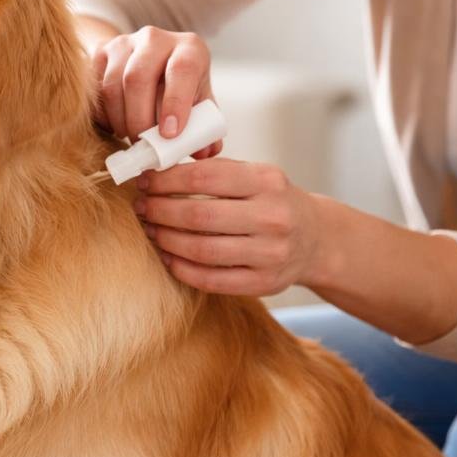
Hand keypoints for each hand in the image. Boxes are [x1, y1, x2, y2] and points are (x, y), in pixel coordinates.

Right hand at [87, 24, 222, 157]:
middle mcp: (155, 38)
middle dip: (139, 119)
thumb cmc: (181, 90)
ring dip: (120, 120)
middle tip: (144, 146)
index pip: (182, 69)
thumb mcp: (199, 104)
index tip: (169, 135)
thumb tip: (204, 153)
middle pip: (138, 77)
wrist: (153, 64)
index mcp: (189, 48)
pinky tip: (116, 125)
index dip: (175, 103)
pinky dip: (103, 115)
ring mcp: (124, 42)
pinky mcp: (100, 52)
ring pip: (112, 86)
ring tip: (131, 137)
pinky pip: (94, 89)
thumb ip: (205, 130)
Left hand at [132, 158, 316, 296]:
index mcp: (267, 181)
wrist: (316, 238)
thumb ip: (215, 173)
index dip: (166, 180)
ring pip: (202, 250)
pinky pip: (211, 280)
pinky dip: (182, 268)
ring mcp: (270, 253)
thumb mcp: (256, 176)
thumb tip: (158, 172)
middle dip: (160, 210)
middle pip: (199, 216)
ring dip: (167, 240)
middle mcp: (272, 217)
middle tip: (141, 207)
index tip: (145, 181)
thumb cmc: (273, 201)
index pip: (204, 178)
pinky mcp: (264, 283)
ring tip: (151, 230)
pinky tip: (168, 257)